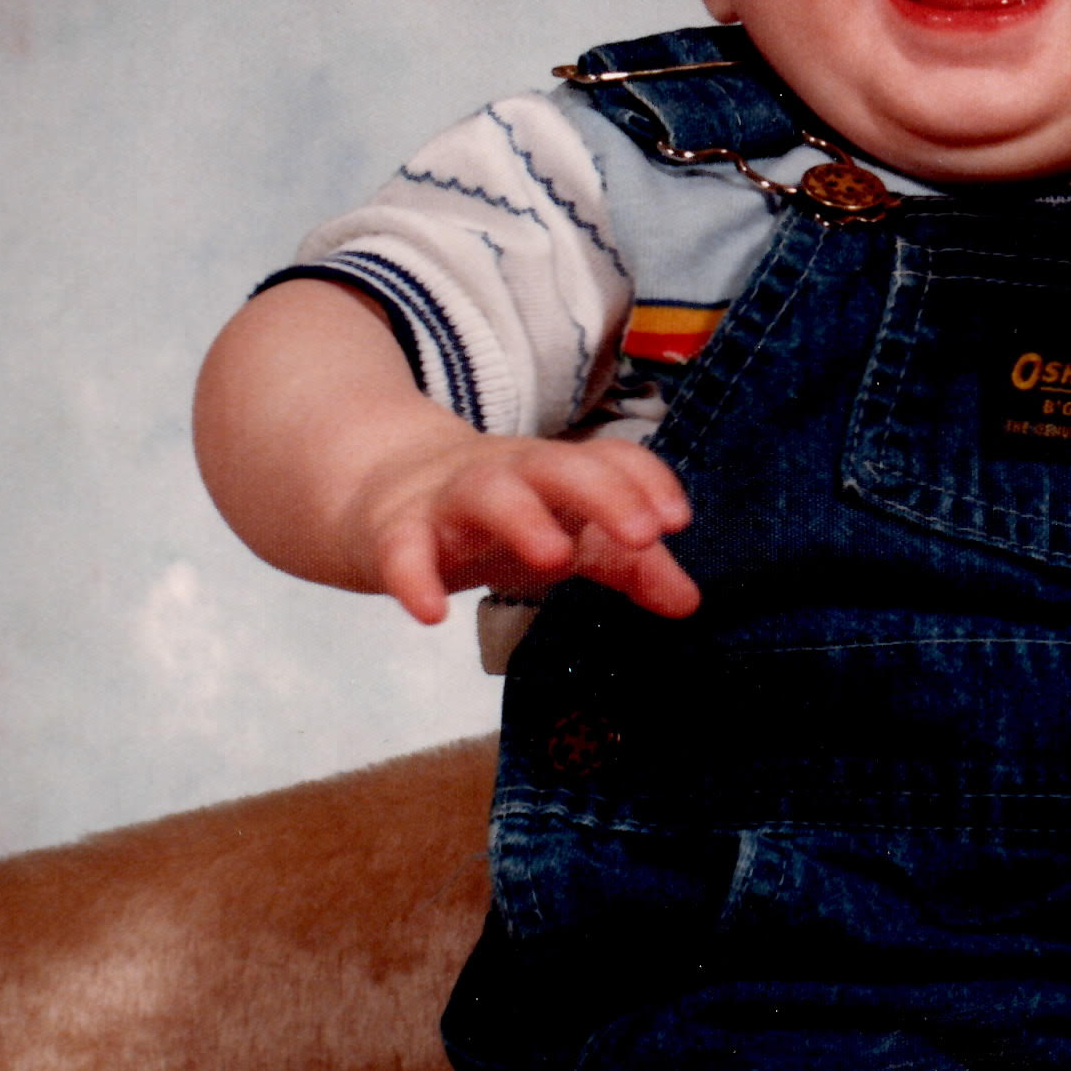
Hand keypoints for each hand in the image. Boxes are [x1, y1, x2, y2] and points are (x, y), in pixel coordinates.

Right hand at [349, 429, 700, 626]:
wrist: (380, 489)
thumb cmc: (498, 517)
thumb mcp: (567, 534)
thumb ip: (628, 565)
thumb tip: (690, 602)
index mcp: (554, 472)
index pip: (608, 458)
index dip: (645, 480)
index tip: (678, 520)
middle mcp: (507, 474)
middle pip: (556, 466)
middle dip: (603, 491)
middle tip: (644, 535)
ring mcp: (448, 500)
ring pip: (486, 494)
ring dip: (522, 519)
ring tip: (555, 559)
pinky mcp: (394, 533)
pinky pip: (402, 550)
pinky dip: (413, 577)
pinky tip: (431, 612)